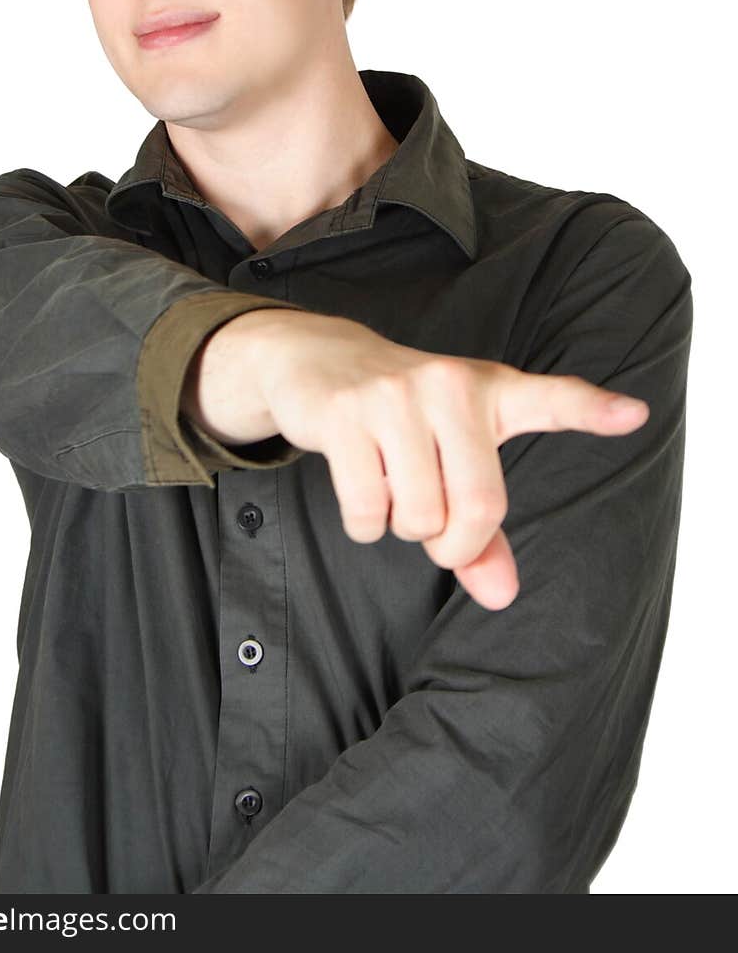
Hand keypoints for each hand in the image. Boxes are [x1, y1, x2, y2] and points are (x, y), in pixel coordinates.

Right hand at [250, 312, 648, 610]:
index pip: (551, 399)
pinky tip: (359, 484)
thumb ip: (483, 531)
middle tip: (434, 528)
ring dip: (403, 529)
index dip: (593, 409)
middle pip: (479, 507)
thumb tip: (500, 596)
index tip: (634, 415)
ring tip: (390, 487)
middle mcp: (449, 385)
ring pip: (418, 516)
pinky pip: (366, 512)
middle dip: (453, 545)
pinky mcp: (344, 414)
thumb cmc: (403, 415)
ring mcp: (395, 396)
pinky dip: (364, 524)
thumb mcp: (452, 455)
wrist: (318, 356)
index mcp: (490, 390)